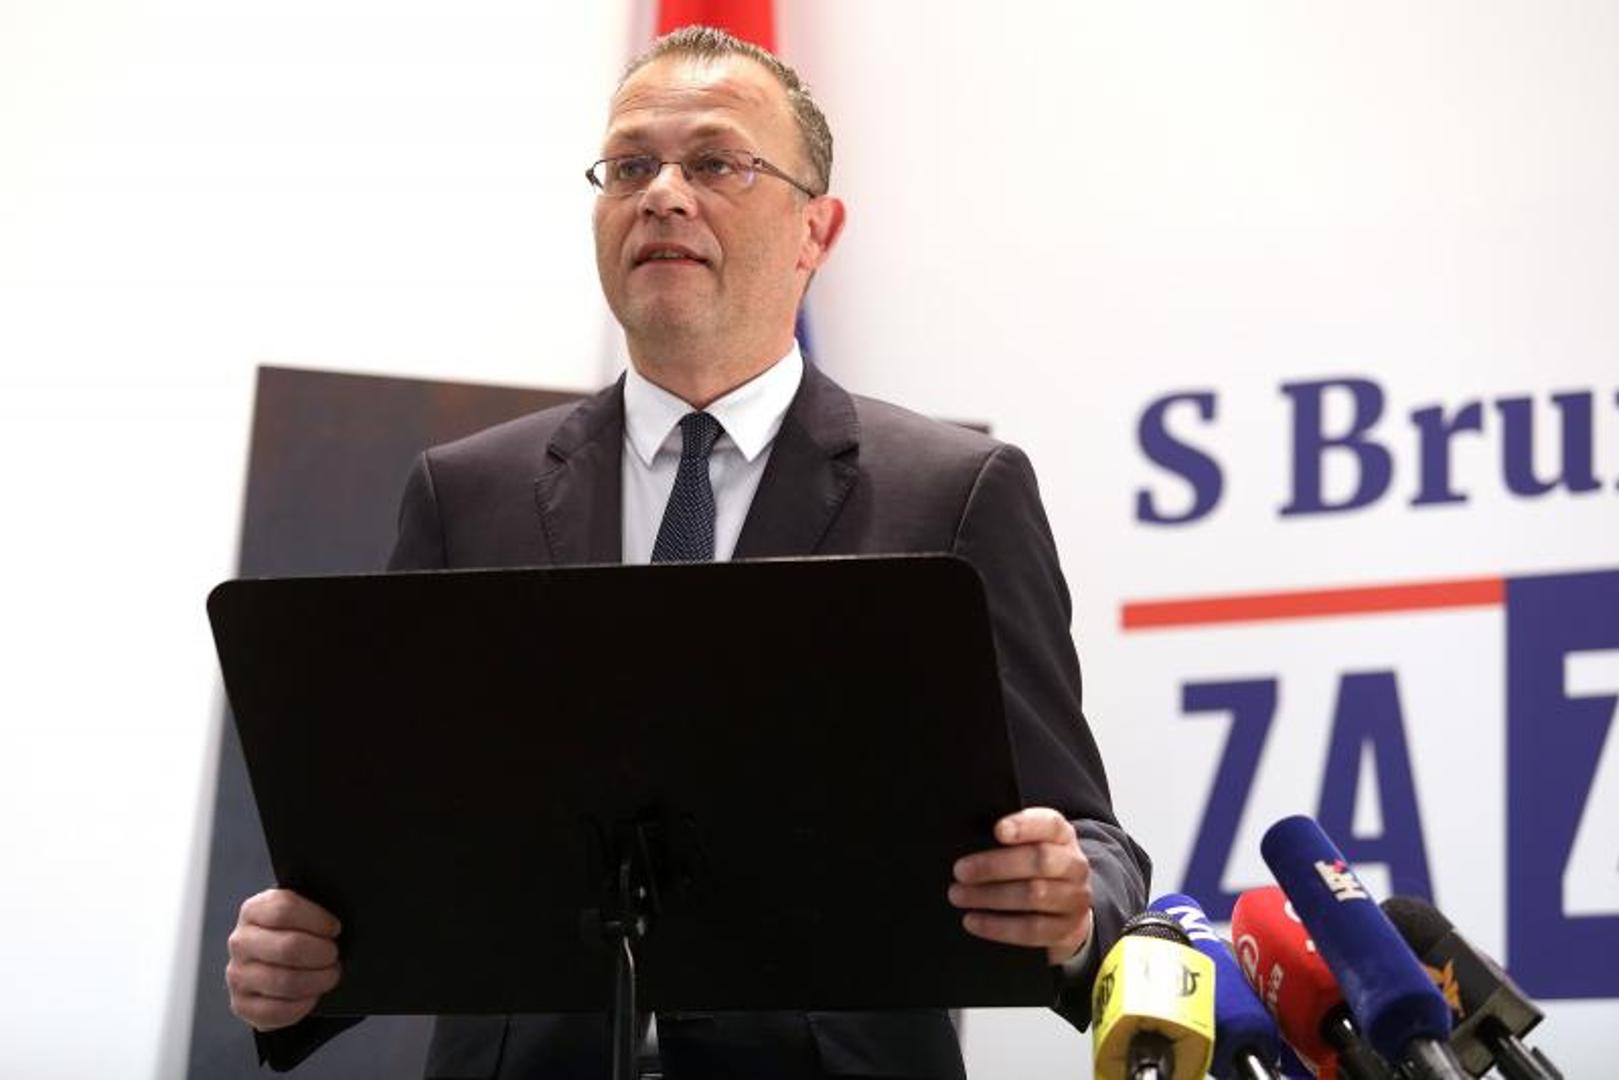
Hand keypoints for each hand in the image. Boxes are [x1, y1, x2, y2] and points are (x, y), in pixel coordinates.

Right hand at [226, 888, 342, 1031]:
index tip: (335, 929)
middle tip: (335, 956)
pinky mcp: (241, 1004)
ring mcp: (238, 975)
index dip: (317, 920)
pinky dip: (302, 1006)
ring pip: (285, 981)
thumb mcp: (303, 913)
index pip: (284, 909)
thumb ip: (316, 906)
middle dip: (322, 954)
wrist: (278, 965)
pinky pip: (275, 1011)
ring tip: (330, 975)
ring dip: (317, 981)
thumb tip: (336, 923)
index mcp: (254, 910)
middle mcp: (240, 942)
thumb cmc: (299, 934)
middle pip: (288, 947)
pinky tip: (312, 996)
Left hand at [949, 807, 1092, 964]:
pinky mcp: (1065, 929)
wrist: (1066, 906)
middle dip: (995, 866)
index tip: (997, 830)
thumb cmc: (1034, 866)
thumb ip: (1006, 838)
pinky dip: (997, 926)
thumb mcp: (1030, 844)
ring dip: (990, 896)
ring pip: (1034, 895)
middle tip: (960, 871)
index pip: (1049, 824)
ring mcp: (1074, 898)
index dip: (1024, 826)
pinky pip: (1031, 930)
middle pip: (1039, 861)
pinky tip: (973, 920)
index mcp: (1062, 836)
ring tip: (959, 895)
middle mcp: (1073, 865)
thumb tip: (967, 839)